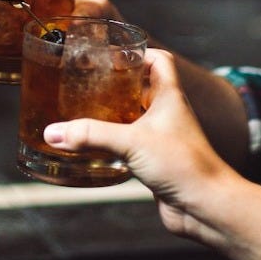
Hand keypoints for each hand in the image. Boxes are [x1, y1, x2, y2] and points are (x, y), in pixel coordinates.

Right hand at [42, 48, 239, 237]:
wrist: (206, 206)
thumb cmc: (184, 165)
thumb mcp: (131, 142)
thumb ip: (90, 135)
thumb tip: (54, 132)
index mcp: (169, 96)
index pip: (158, 60)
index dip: (138, 52)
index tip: (111, 53)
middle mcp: (167, 113)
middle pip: (141, 87)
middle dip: (117, 83)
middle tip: (88, 81)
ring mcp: (162, 137)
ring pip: (135, 117)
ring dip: (113, 113)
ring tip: (84, 110)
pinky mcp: (155, 160)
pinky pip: (131, 144)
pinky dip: (113, 142)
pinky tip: (93, 147)